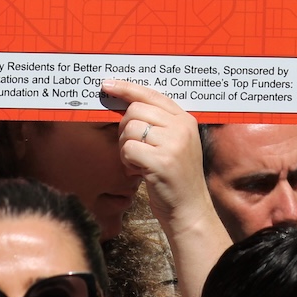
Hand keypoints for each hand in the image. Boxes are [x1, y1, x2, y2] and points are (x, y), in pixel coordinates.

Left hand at [102, 79, 230, 296]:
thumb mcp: (174, 144)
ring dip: (125, 148)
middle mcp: (181, 127)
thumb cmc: (174, 178)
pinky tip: (138, 172)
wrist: (189, 210)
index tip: (106, 85)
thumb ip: (158, 123)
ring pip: (129, 129)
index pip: (151, 94)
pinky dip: (126, 161)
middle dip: (124, 129)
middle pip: (135, 111)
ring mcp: (173, 144)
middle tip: (131, 149)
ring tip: (137, 163)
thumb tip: (125, 104)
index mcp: (185, 119)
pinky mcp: (162, 161)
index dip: (126, 88)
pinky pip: (128, 149)